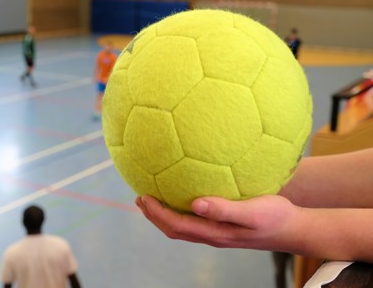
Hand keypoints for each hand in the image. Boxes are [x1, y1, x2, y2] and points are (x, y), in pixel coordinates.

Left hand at [136, 194, 302, 252]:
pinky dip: (180, 212)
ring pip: (183, 227)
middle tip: (140, 198)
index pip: (177, 225)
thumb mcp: (252, 211)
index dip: (157, 213)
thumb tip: (195, 203)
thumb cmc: (275, 217)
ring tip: (153, 199)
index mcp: (215, 233)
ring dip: (164, 215)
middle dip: (154, 216)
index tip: (143, 196)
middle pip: (174, 229)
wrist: (293, 229)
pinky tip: (182, 198)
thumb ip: (224, 209)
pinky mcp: (223, 227)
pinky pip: (194, 222)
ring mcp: (217, 233)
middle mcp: (212, 235)